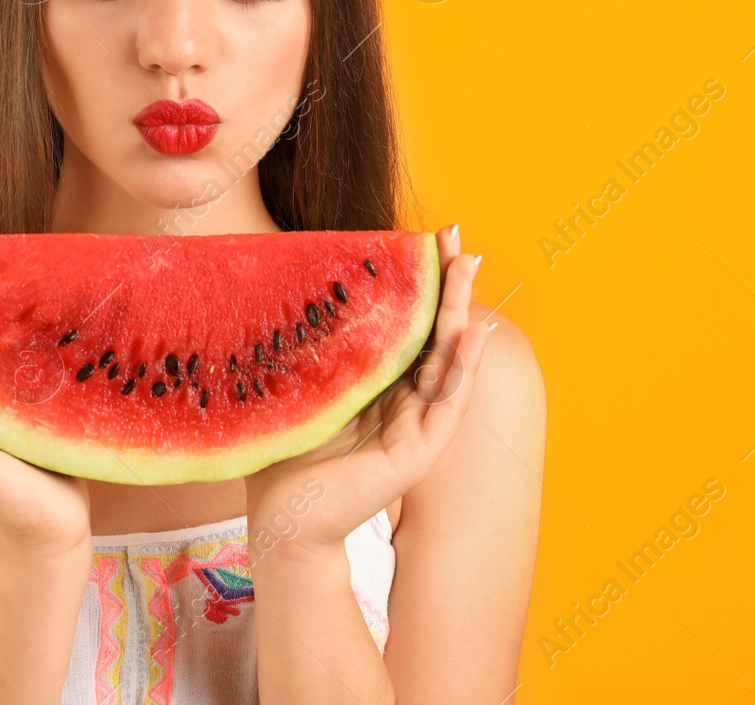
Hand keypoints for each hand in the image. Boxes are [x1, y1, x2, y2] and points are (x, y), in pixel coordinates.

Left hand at [243, 224, 491, 559]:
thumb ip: (311, 349)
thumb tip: (290, 281)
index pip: (407, 324)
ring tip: (469, 266)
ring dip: (462, 311)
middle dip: (447, 283)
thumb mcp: (300, 386)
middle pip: (434, 333)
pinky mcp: (417, 454)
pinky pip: (449, 404)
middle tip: (453, 235)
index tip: (426, 235)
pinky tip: (474, 332)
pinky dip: (465, 366)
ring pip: (448, 360)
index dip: (419, 281)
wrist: (281, 520)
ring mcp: (415, 427)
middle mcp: (403, 401)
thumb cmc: (284, 454)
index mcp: (377, 384)